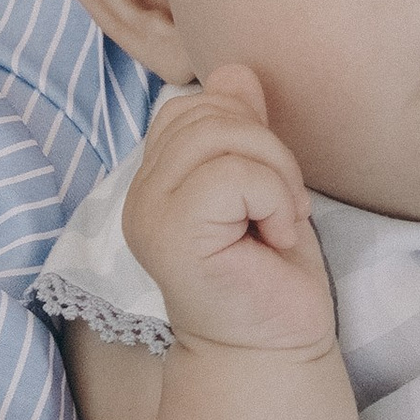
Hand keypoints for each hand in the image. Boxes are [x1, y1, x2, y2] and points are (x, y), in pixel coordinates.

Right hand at [123, 66, 337, 355]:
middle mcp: (140, 193)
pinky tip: (271, 241)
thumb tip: (233, 71)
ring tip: (275, 223)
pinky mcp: (170, 235)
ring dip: (274, 177)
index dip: (245, 132)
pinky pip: (233, 174)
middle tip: (279, 209)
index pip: (192, 105)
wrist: (273, 347)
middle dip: (268, 151)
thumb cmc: (270, 273)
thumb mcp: (264, 183)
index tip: (267, 191)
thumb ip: (242, 128)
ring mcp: (148, 214)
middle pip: (209, 111)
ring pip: (222, 136)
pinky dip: (272, 200)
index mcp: (157, 178)